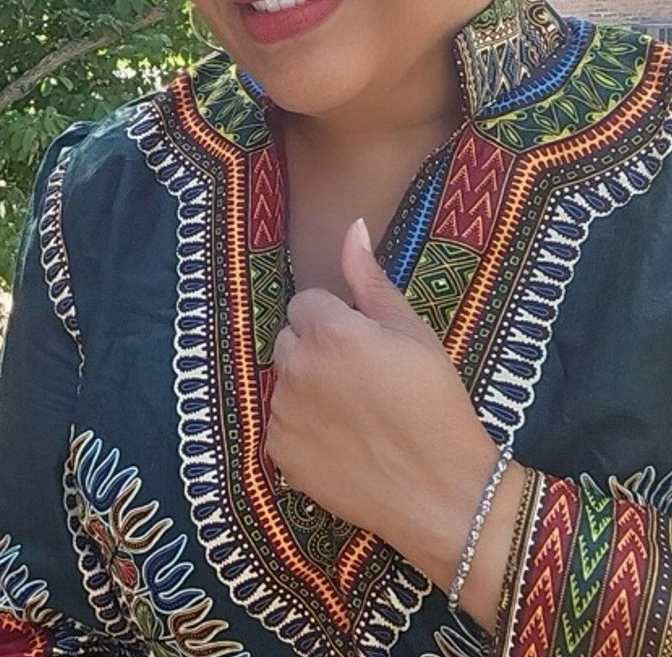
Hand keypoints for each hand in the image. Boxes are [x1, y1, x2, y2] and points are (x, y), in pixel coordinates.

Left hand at [268, 218, 504, 593]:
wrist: (444, 494)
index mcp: (328, 332)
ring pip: (284, 380)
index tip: (365, 345)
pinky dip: (302, 429)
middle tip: (360, 379)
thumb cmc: (436, 405)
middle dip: (316, 349)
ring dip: (307, 387)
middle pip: (289, 339)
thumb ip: (370, 279)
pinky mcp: (278, 452)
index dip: (336, 320)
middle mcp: (295, 366)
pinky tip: (340, 442)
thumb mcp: (413, 334)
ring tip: (353, 414)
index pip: (307, 302)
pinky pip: (280, 423)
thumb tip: (351, 227)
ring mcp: (282, 411)